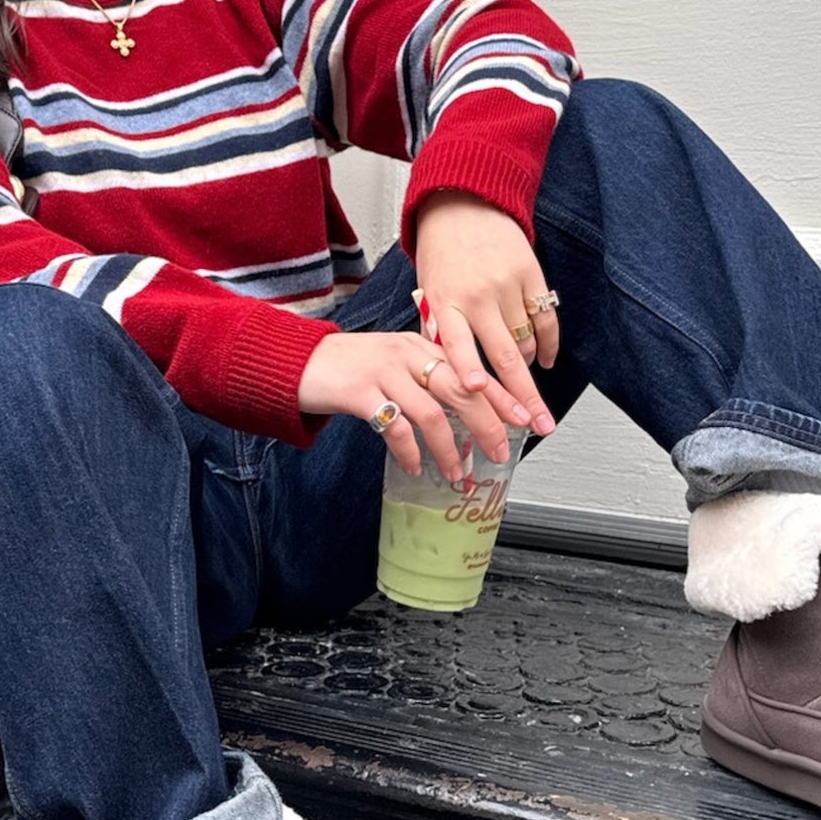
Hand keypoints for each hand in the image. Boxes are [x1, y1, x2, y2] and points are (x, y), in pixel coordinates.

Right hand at [296, 328, 522, 477]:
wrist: (294, 360)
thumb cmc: (345, 367)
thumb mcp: (390, 362)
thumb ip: (422, 378)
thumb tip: (460, 415)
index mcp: (419, 345)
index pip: (471, 370)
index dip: (502, 396)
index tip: (526, 419)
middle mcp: (407, 354)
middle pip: (462, 389)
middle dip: (488, 424)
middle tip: (502, 452)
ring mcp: (383, 371)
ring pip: (432, 413)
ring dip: (448, 449)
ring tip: (455, 473)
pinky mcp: (360, 391)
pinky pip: (395, 427)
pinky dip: (409, 451)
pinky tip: (413, 466)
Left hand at [411, 191, 559, 439]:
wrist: (465, 202)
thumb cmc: (443, 252)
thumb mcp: (429, 291)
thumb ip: (440, 331)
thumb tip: (446, 375)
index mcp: (445, 301)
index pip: (456, 344)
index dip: (467, 370)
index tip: (478, 393)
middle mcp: (477, 295)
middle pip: (505, 356)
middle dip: (523, 398)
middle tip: (538, 426)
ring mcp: (507, 285)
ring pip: (526, 342)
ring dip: (527, 369)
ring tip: (527, 392)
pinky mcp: (531, 274)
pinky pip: (546, 320)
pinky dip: (548, 345)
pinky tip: (545, 360)